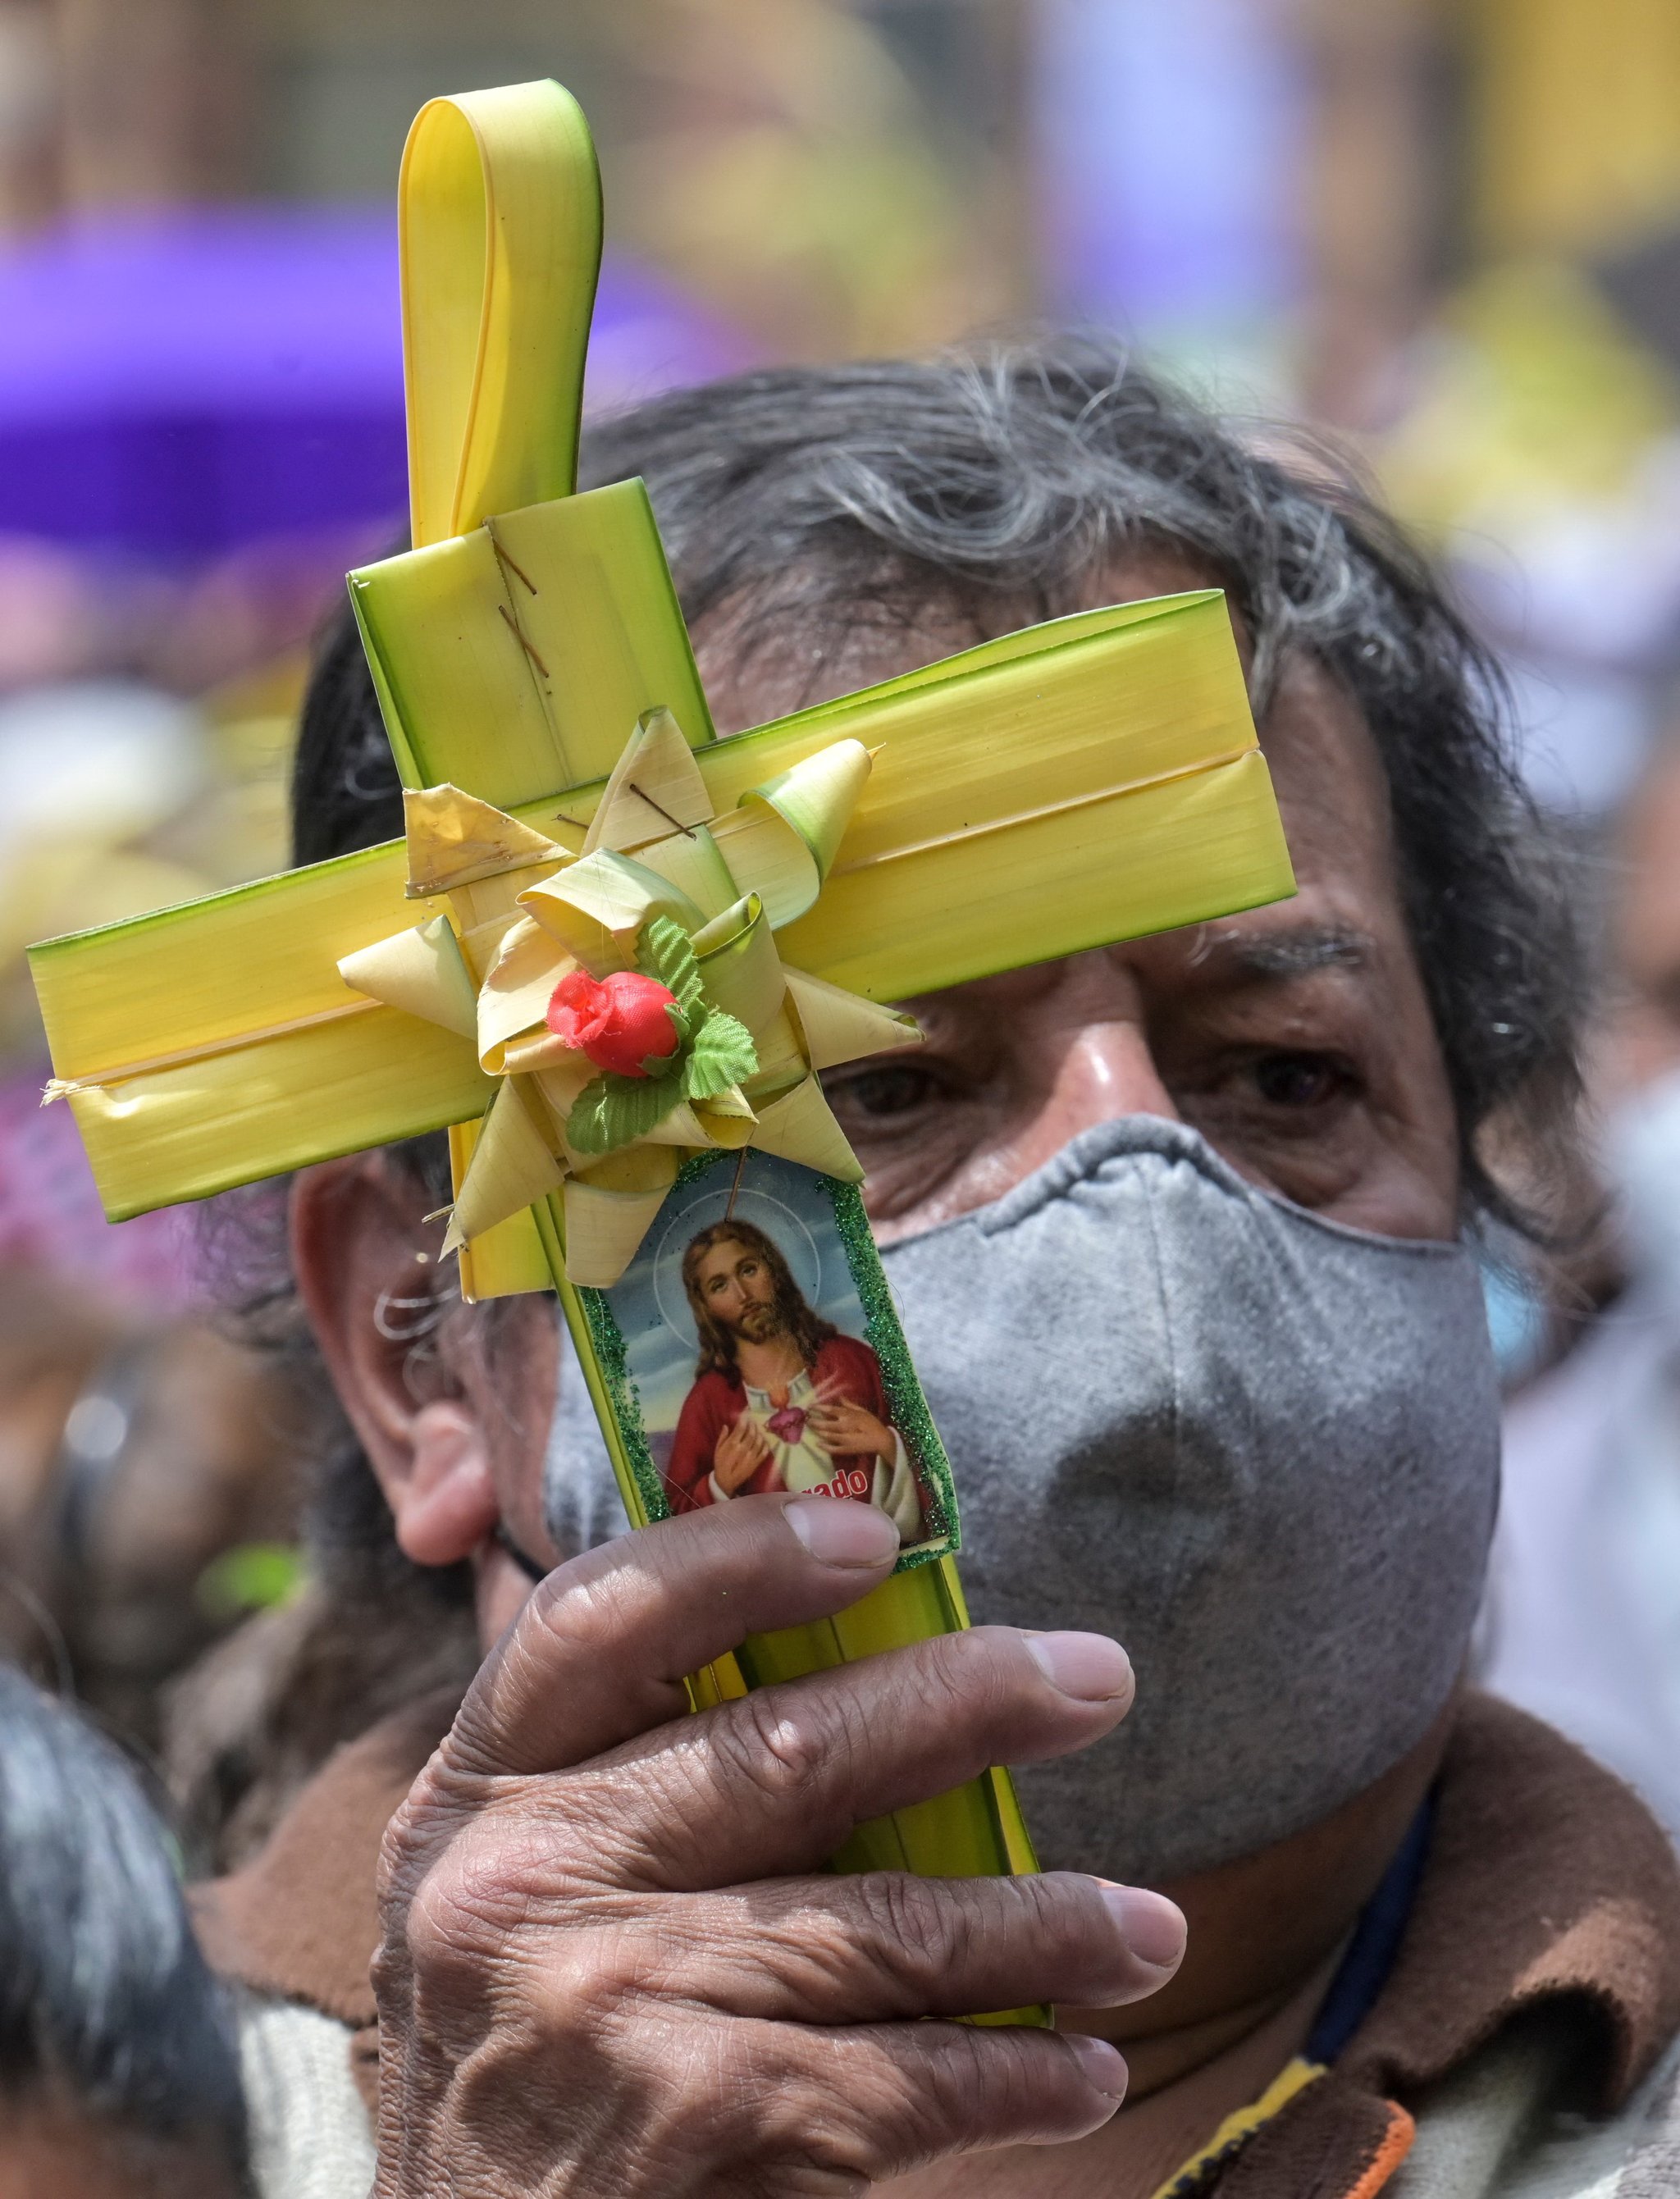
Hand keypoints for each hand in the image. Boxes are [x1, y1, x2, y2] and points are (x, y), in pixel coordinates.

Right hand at [372, 1495, 1183, 2198]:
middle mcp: (522, 1881)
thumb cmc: (521, 2065)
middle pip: (780, 1747)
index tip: (876, 1532)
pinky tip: (1081, 2072)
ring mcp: (612, 2000)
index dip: (739, 1554)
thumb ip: (617, 1777)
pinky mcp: (708, 2120)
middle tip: (1094, 1677)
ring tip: (1148, 1930)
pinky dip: (1018, 2073)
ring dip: (1043, 1923)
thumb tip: (831, 1639)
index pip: (597, 1617)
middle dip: (964, 1701)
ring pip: (883, 1921)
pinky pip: (912, 2074)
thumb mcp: (510, 1899)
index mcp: (475, 1794)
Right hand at [713, 1407, 771, 1493]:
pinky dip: (765, 1444)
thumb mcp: (717, 1449)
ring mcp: (751, 1456)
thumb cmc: (720, 1464)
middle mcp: (743, 1449)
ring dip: (759, 1432)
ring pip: (759, 1440)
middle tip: (752, 1420)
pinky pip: (764, 1451)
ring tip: (757, 1428)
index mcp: (733, 1444)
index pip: (741, 1427)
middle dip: (753, 1424)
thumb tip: (727, 1425)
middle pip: (752, 1432)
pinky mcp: (756, 1463)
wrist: (726, 1481)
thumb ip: (723, 1437)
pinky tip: (764, 1440)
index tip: (747, 1411)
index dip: (745, 1417)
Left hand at [808, 1397, 897, 1463]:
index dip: (818, 1408)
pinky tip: (817, 1443)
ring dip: (817, 1431)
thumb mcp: (862, 1411)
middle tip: (806, 1419)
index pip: (830, 1410)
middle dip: (814, 1421)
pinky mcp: (846, 1449)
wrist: (882, 1440)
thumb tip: (839, 1397)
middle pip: (826, 1423)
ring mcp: (845, 1439)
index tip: (810, 1407)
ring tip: (810, 1427)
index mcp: (849, 1415)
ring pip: (827, 1435)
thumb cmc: (872, 1423)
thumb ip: (849, 1405)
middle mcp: (845, 1426)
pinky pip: (833, 1448)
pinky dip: (824, 1446)